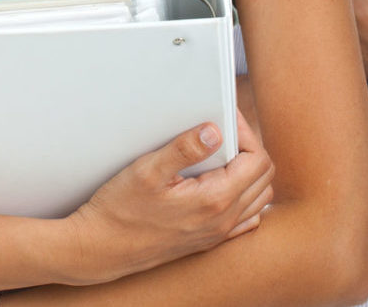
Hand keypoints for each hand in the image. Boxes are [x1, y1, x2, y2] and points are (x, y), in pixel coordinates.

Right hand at [58, 114, 274, 285]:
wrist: (103, 249)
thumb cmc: (120, 210)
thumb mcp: (147, 170)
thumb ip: (184, 149)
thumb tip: (214, 131)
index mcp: (215, 200)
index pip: (257, 159)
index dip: (245, 133)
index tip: (225, 120)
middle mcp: (224, 220)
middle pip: (264, 177)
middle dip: (250, 148)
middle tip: (224, 132)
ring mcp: (218, 233)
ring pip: (259, 198)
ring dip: (251, 172)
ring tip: (224, 155)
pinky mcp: (209, 240)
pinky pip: (247, 219)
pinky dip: (246, 198)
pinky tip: (223, 185)